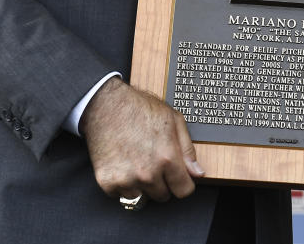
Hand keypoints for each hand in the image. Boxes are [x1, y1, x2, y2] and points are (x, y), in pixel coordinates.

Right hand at [80, 77, 203, 202]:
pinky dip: (123, 185)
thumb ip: (187, 149)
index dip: (182, 182)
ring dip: (142, 186)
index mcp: (167, 158)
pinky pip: (121, 196)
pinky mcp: (108, 182)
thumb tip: (197, 173)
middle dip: (162, 182)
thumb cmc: (140, 108)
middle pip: (163, 196)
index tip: (177, 176)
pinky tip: (123, 165)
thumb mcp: (173, 120)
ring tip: (137, 163)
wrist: (106, 105)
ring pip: (142, 198)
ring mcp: (127, 180)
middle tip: (153, 162)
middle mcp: (148, 173)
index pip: (184, 191)